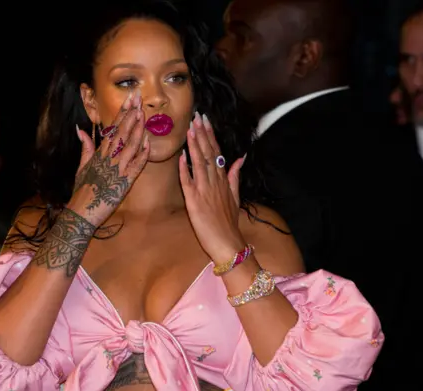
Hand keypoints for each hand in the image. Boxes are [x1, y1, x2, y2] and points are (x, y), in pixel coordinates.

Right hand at [69, 90, 149, 226]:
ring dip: (137, 129)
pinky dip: (142, 155)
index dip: (122, 113)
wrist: (81, 212)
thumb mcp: (81, 167)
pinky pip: (135, 166)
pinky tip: (148, 144)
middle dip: (130, 115)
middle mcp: (108, 158)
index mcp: (99, 154)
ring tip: (143, 114)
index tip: (130, 100)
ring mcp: (116, 170)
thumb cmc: (81, 191)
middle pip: (121, 132)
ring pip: (129, 146)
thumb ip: (85, 148)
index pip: (112, 128)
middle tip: (139, 98)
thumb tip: (81, 129)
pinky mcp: (124, 182)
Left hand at [179, 112, 246, 262]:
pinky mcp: (194, 202)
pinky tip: (181, 156)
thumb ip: (235, 176)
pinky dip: (185, 169)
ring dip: (194, 145)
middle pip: (208, 153)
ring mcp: (204, 191)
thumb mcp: (236, 197)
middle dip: (202, 133)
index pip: (216, 152)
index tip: (205, 120)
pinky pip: (188, 183)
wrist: (228, 243)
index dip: (210, 135)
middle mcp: (214, 182)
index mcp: (223, 180)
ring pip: (199, 163)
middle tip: (197, 116)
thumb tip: (240, 158)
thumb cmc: (229, 222)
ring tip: (190, 128)